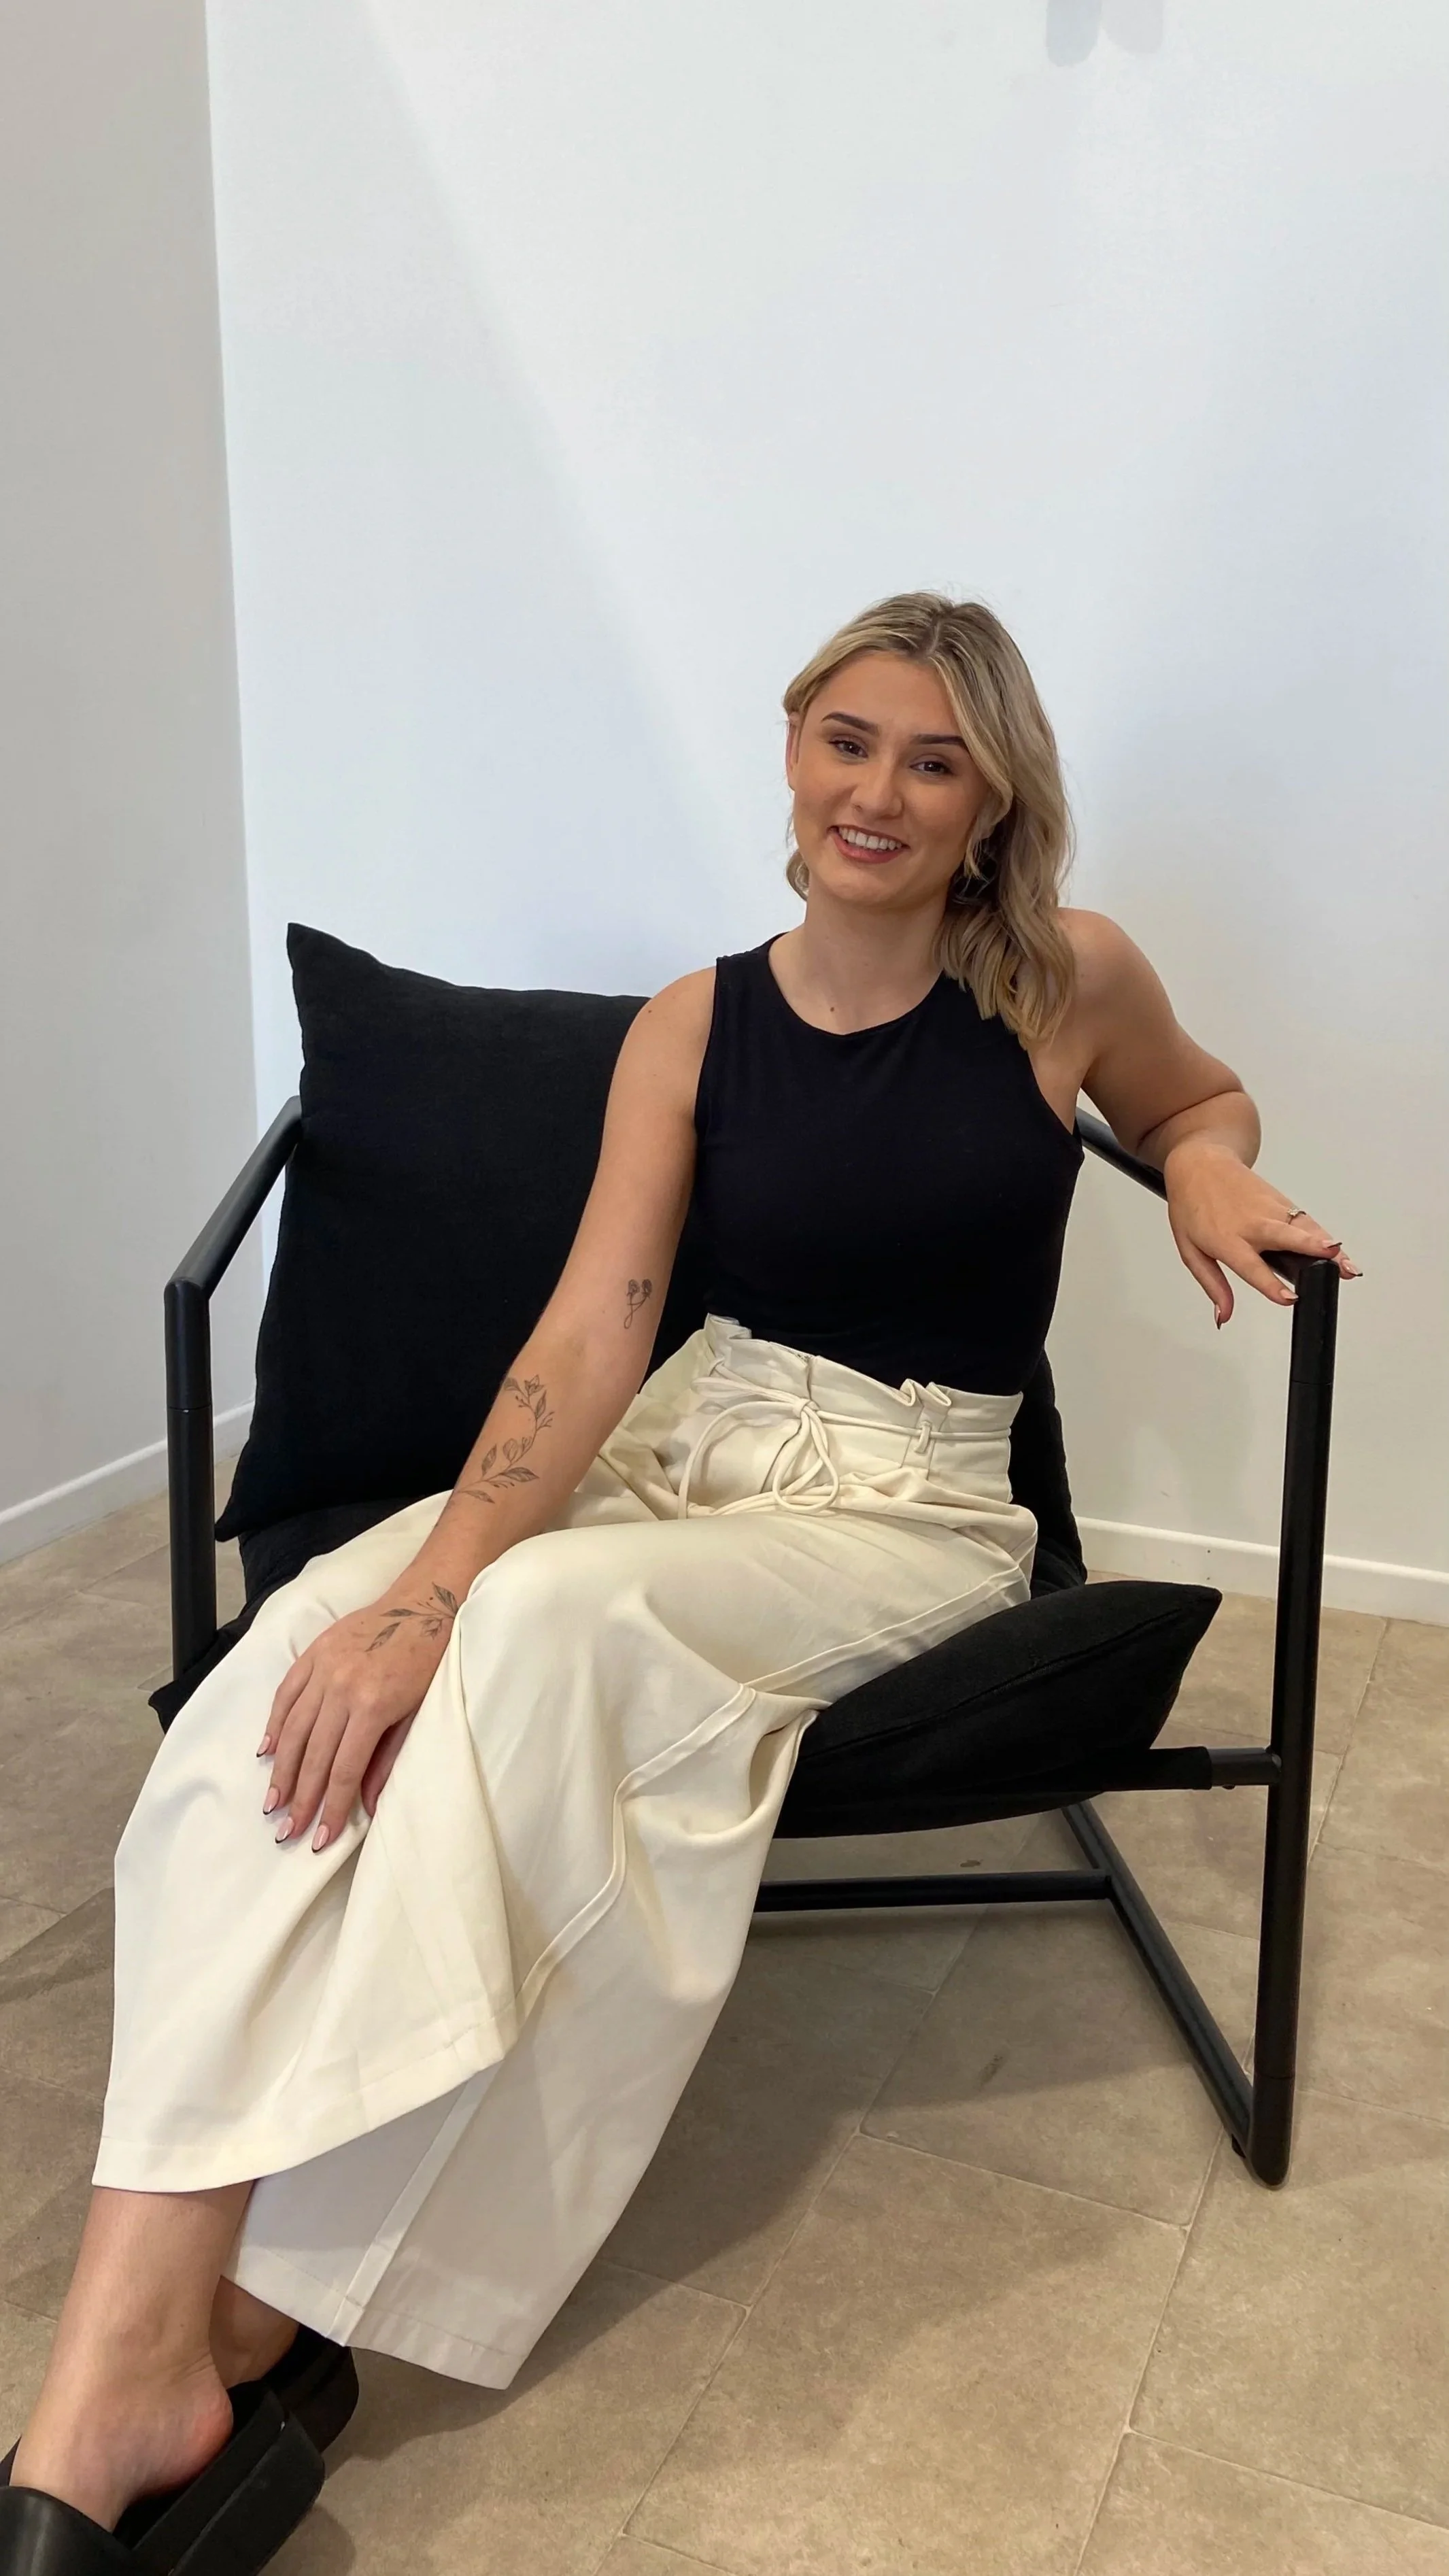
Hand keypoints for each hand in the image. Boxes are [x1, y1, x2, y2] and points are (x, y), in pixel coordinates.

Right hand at [258, 1580, 459, 1850]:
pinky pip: (287, 1692)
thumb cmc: (430, 1658)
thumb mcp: (419, 1711)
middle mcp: (342, 1687)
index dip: (331, 1807)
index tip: (320, 1838)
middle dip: (300, 1798)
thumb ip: (388, 1758)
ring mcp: (324, 1667)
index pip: (344, 1769)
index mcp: (373, 1705)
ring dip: (281, 1769)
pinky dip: (275, 1722)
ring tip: (272, 1802)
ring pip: (294, 1728)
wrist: (426, 1601)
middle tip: (287, 1832)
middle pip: (314, 1754)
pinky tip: (267, 1750)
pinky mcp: (315, 1651)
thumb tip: (366, 1804)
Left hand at [1163, 1139, 1360, 1328]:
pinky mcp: (1282, 1201)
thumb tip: (1223, 1317)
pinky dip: (1324, 1235)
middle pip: (1285, 1237)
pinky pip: (1306, 1221)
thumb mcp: (1191, 1251)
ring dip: (1327, 1245)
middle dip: (1310, 1249)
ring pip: (1303, 1228)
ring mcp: (1270, 1209)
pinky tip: (1338, 1251)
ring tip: (1347, 1264)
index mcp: (1226, 1239)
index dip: (1271, 1284)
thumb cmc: (1192, 1207)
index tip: (1290, 1297)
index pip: (1251, 1265)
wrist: (1199, 1164)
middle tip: (1332, 1262)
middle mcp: (1252, 1223)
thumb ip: (1212, 1285)